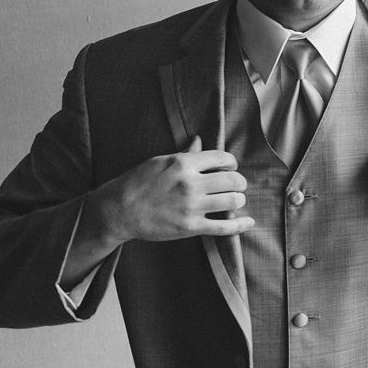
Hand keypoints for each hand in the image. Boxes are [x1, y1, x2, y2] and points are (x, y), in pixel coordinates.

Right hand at [91, 135, 254, 245]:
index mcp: (183, 163)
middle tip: (236, 185)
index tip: (230, 167)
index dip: (231, 162)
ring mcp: (191, 206)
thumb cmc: (137, 182)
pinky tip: (249, 222)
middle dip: (239, 182)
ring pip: (233, 201)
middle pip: (233, 180)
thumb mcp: (160, 161)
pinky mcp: (191, 227)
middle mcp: (190, 183)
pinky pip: (224, 227)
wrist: (118, 210)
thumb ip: (185, 153)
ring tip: (234, 200)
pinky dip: (241, 225)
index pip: (223, 158)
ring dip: (239, 200)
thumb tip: (199, 139)